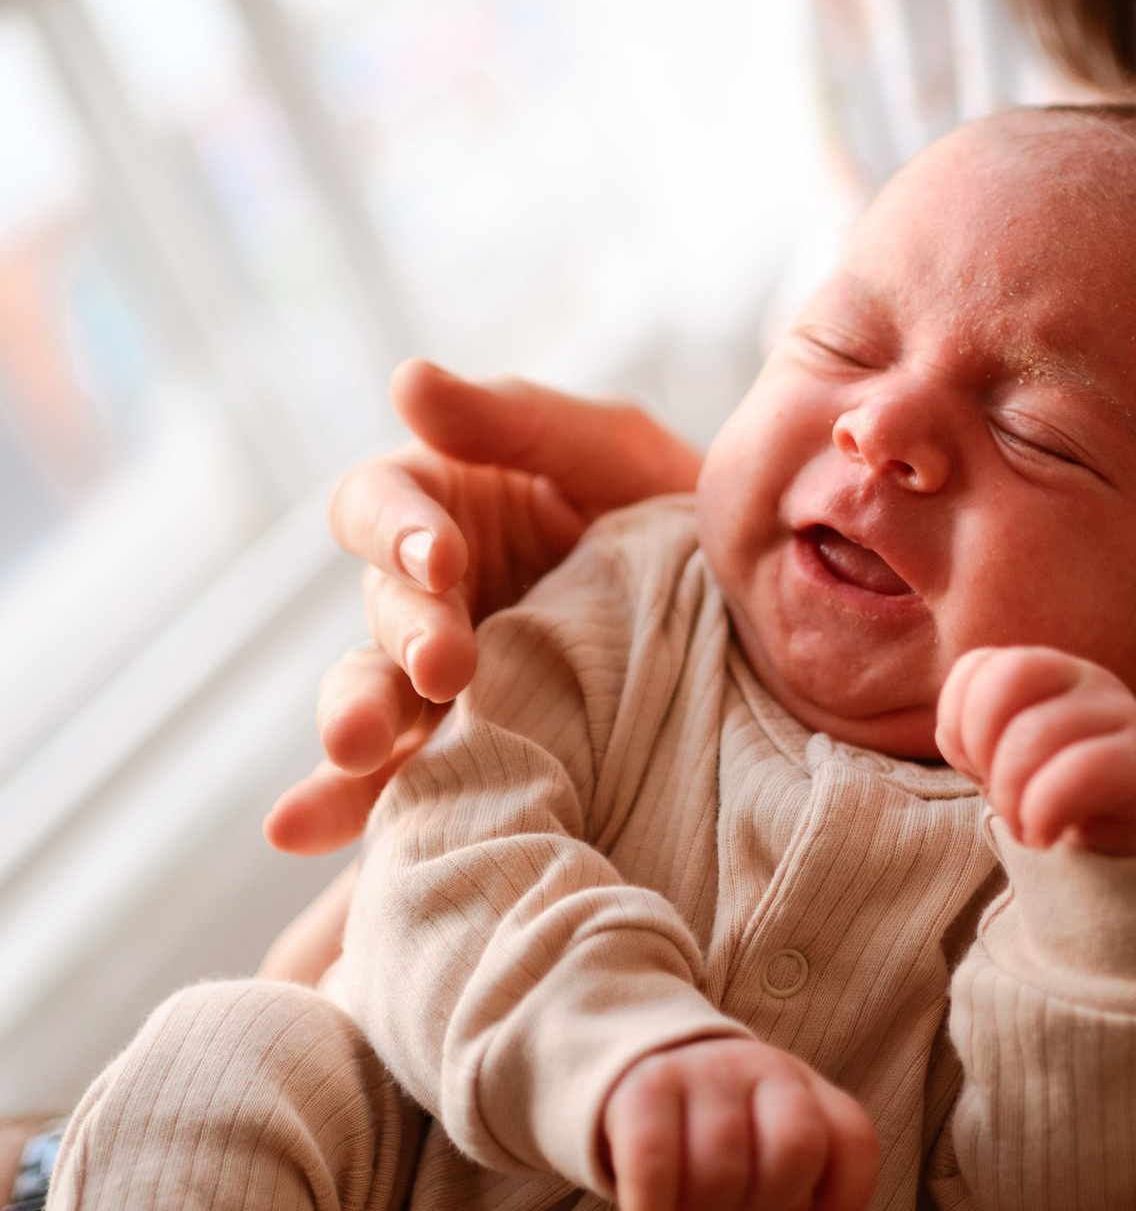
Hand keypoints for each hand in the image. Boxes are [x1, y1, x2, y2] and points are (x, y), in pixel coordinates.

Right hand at [265, 361, 700, 855]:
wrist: (757, 619)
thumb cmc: (669, 509)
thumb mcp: (607, 450)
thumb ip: (512, 419)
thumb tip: (404, 380)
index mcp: (441, 509)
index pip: (379, 505)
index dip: (396, 528)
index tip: (442, 555)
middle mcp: (426, 596)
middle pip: (378, 610)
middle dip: (403, 638)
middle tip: (443, 667)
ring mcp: (440, 683)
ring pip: (373, 696)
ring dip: (356, 721)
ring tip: (354, 753)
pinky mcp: (466, 756)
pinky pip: (400, 783)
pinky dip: (344, 808)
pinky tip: (303, 830)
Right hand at [601, 1038, 879, 1210]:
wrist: (634, 1067)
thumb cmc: (713, 1127)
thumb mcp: (768, 1138)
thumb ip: (801, 1170)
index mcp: (803, 1086)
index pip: (852, 1138)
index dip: (845, 1200)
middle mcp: (761, 1067)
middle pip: (793, 1151)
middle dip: (767, 1204)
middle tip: (734, 1209)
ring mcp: (703, 1072)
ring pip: (722, 1168)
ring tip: (687, 1210)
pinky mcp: (644, 1088)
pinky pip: (654, 1163)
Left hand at [937, 647, 1135, 854]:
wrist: (1130, 842)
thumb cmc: (1057, 793)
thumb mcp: (1004, 761)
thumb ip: (972, 737)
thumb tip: (960, 741)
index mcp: (1046, 670)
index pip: (977, 666)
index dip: (956, 721)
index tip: (974, 767)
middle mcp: (1087, 678)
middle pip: (1007, 677)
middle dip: (981, 746)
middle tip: (993, 794)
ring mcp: (1122, 714)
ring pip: (1036, 732)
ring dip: (1009, 796)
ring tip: (1021, 828)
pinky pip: (1082, 771)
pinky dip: (1043, 812)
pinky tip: (1044, 836)